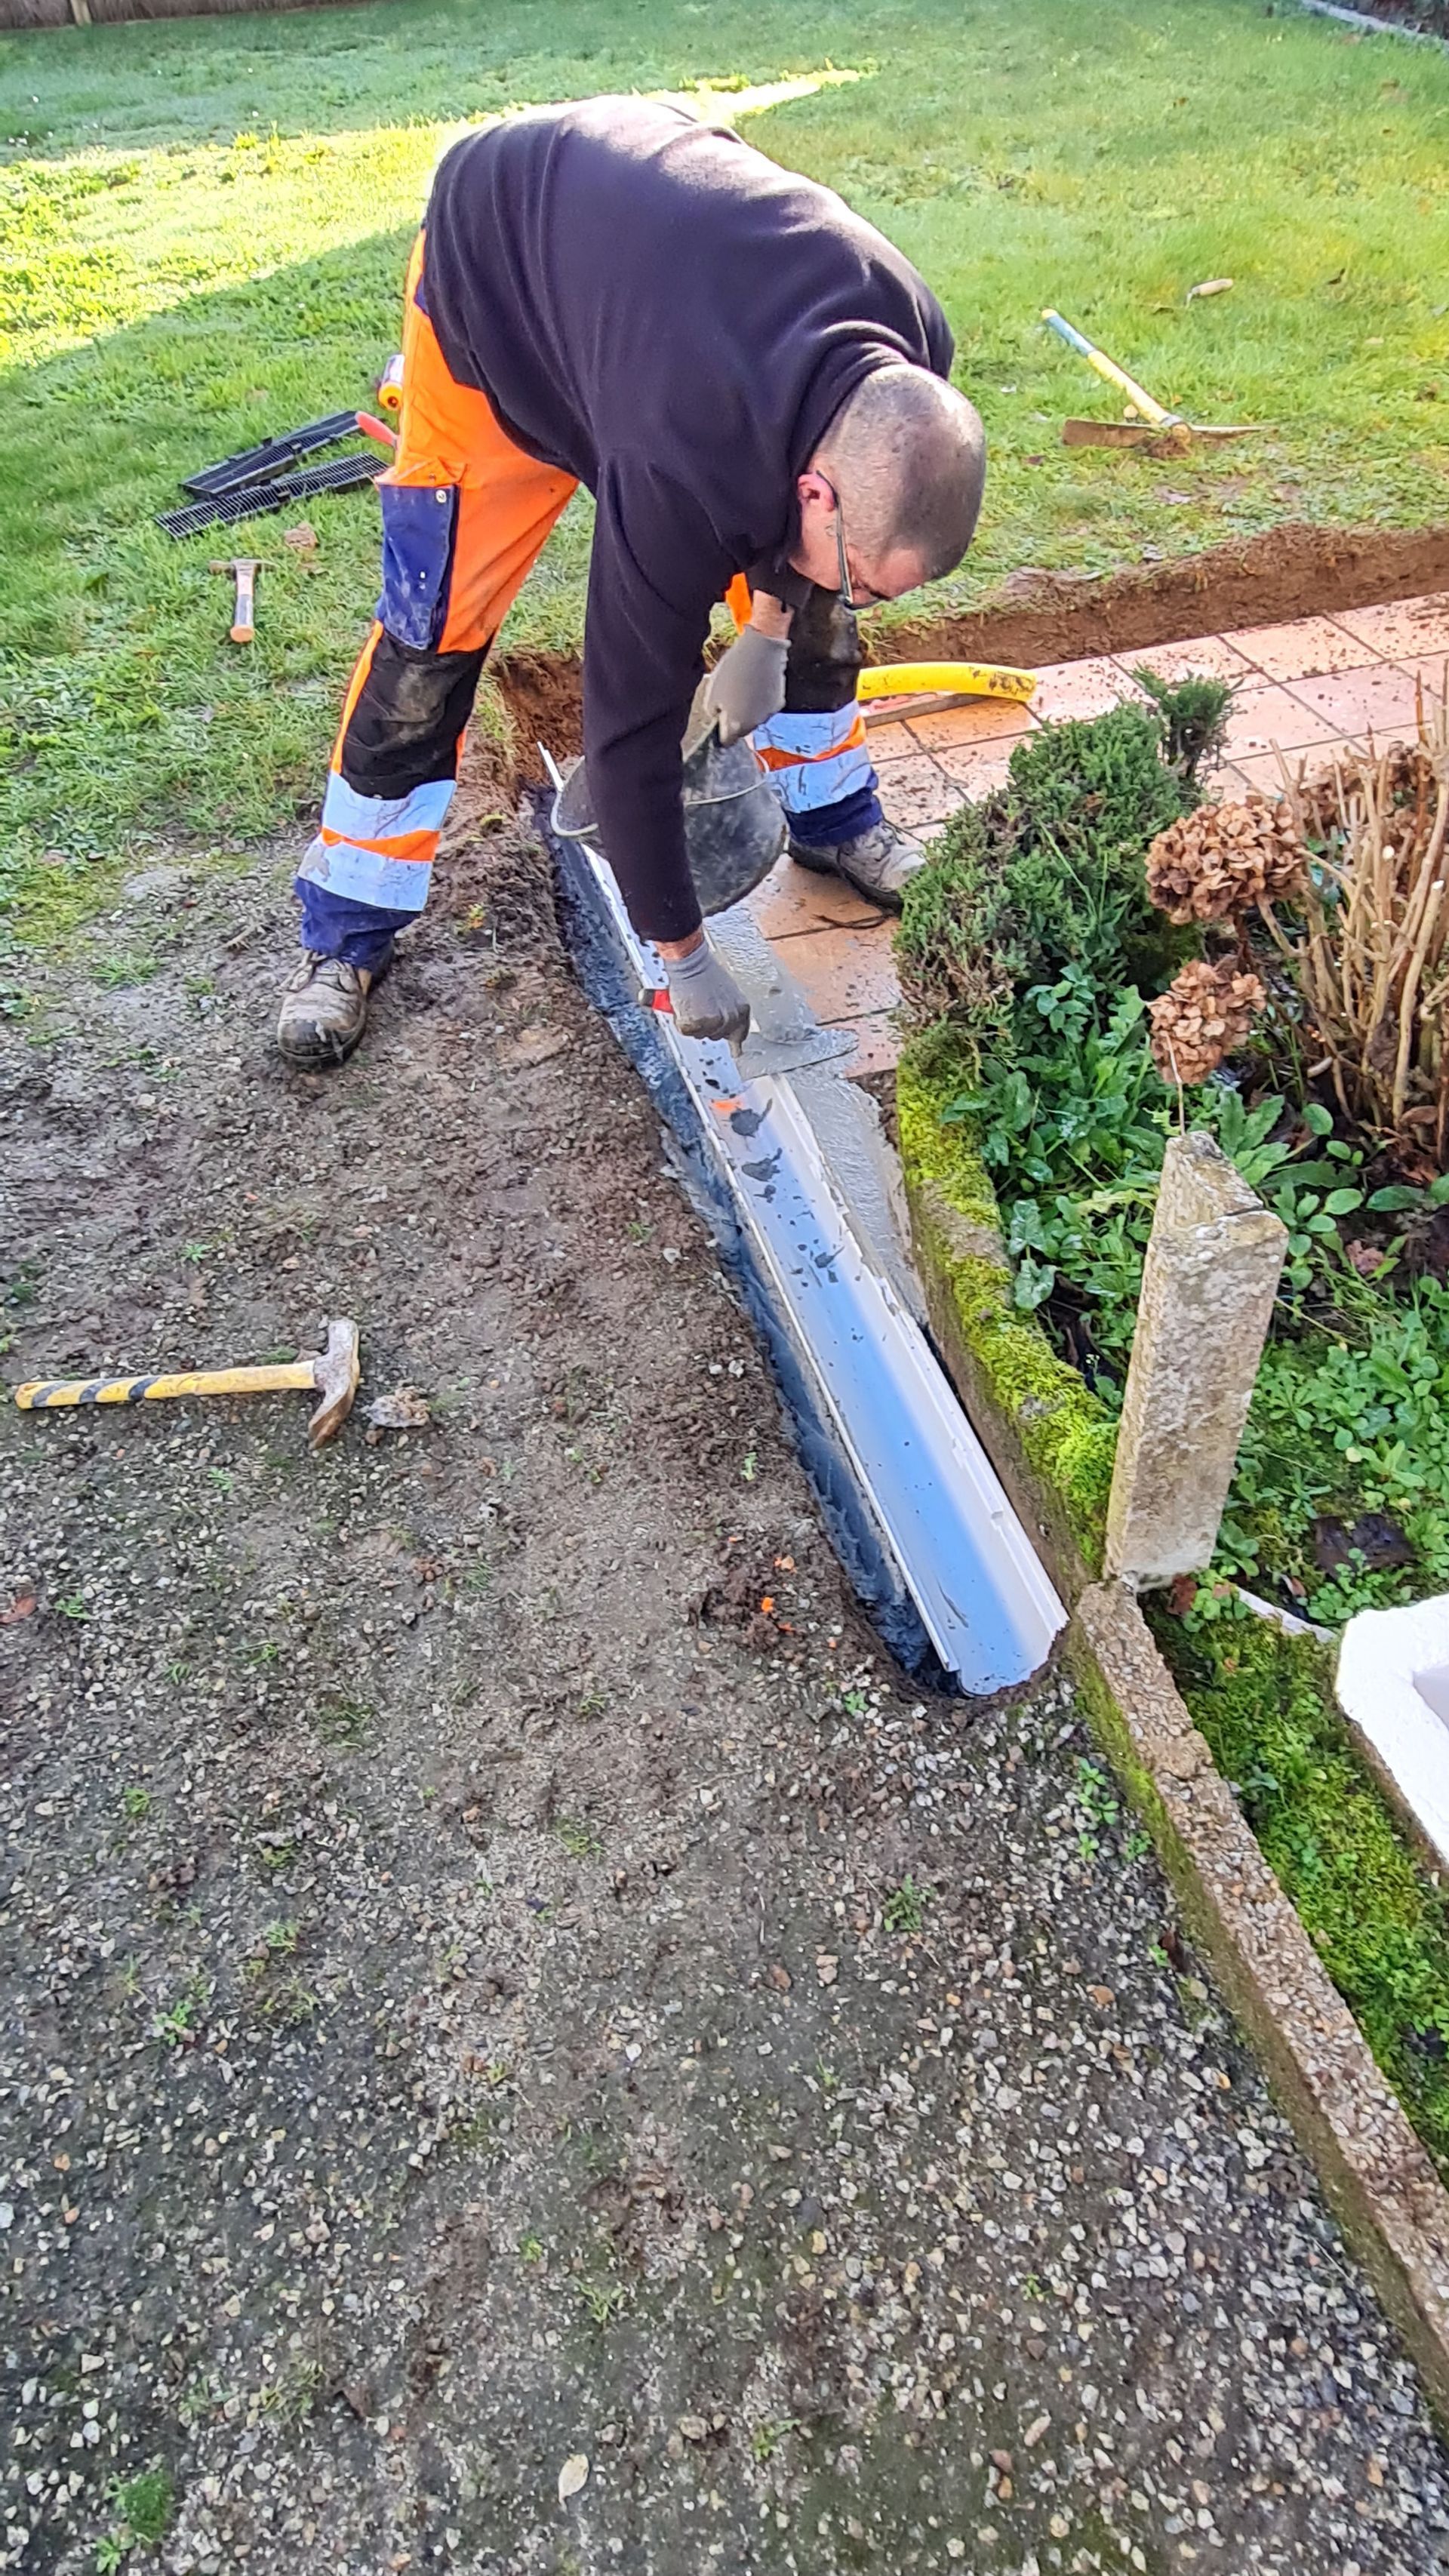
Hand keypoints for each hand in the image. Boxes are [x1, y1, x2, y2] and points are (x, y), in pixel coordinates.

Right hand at [662, 935, 750, 1044]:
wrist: (691, 963)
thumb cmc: (706, 973)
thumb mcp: (728, 993)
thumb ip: (732, 1013)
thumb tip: (737, 1045)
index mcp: (742, 1010)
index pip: (740, 1035)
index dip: (733, 1041)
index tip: (735, 1051)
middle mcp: (730, 1019)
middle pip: (717, 1036)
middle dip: (708, 1025)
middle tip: (700, 1007)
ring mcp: (713, 1022)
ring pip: (700, 1034)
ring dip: (694, 1023)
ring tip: (693, 1003)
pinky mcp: (695, 1024)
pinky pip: (687, 1031)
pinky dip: (681, 1020)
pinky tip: (684, 1006)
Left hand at [702, 620, 788, 746]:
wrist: (762, 649)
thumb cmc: (734, 669)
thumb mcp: (712, 692)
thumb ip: (713, 713)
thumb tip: (718, 720)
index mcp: (736, 726)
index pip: (726, 741)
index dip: (721, 731)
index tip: (719, 718)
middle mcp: (755, 725)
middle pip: (741, 731)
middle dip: (735, 720)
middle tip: (729, 699)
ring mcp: (769, 714)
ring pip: (754, 719)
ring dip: (748, 710)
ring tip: (743, 687)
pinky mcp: (779, 702)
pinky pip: (765, 707)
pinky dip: (760, 701)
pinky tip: (755, 684)